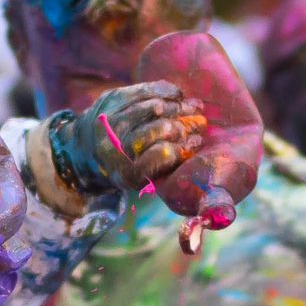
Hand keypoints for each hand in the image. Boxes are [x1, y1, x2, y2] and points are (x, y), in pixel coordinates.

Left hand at [50, 80, 207, 194]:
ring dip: (178, 106)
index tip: (198, 143)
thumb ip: (185, 194)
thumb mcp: (154, 188)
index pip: (161, 156)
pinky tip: (178, 96)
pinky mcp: (109, 99)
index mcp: (128, 174)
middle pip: (158, 130)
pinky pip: (143, 90)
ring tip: (196, 108)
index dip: (183, 148)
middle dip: (184, 125)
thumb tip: (218, 214)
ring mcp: (109, 121)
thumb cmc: (134, 170)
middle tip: (200, 124)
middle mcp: (114, 148)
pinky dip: (165, 91)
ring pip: (152, 107)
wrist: (87, 150)